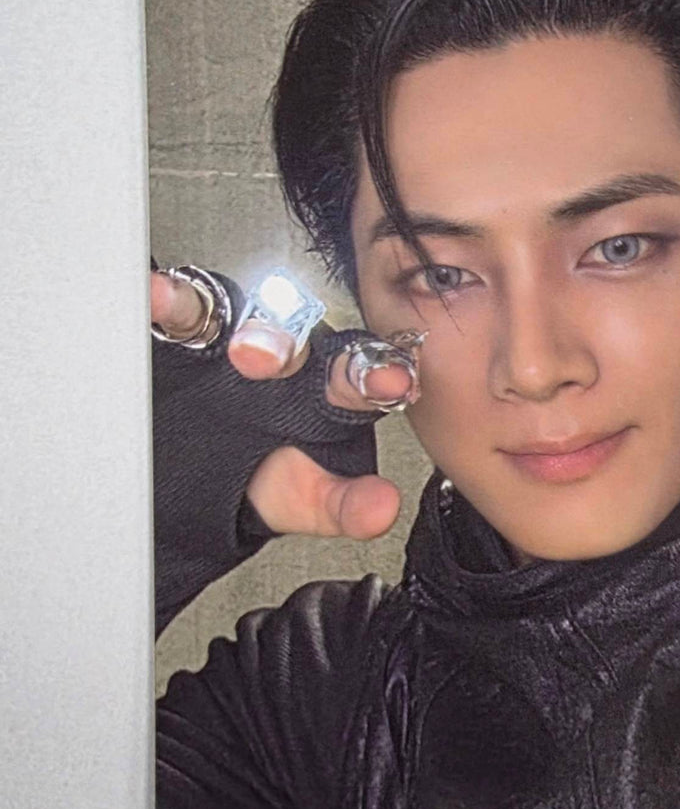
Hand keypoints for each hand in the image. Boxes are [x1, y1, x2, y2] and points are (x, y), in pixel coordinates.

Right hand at [151, 269, 412, 540]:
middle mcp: (288, 356)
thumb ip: (346, 505)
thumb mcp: (306, 500)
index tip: (391, 382)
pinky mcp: (187, 330)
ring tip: (238, 351)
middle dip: (288, 347)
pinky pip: (182, 310)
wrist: (201, 475)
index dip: (376, 375)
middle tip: (273, 361)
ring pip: (241, 320)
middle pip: (296, 340)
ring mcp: (236, 338)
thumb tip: (381, 510)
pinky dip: (169, 301)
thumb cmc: (268, 477)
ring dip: (240, 330)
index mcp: (327, 392)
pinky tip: (158, 298)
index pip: (358, 377)